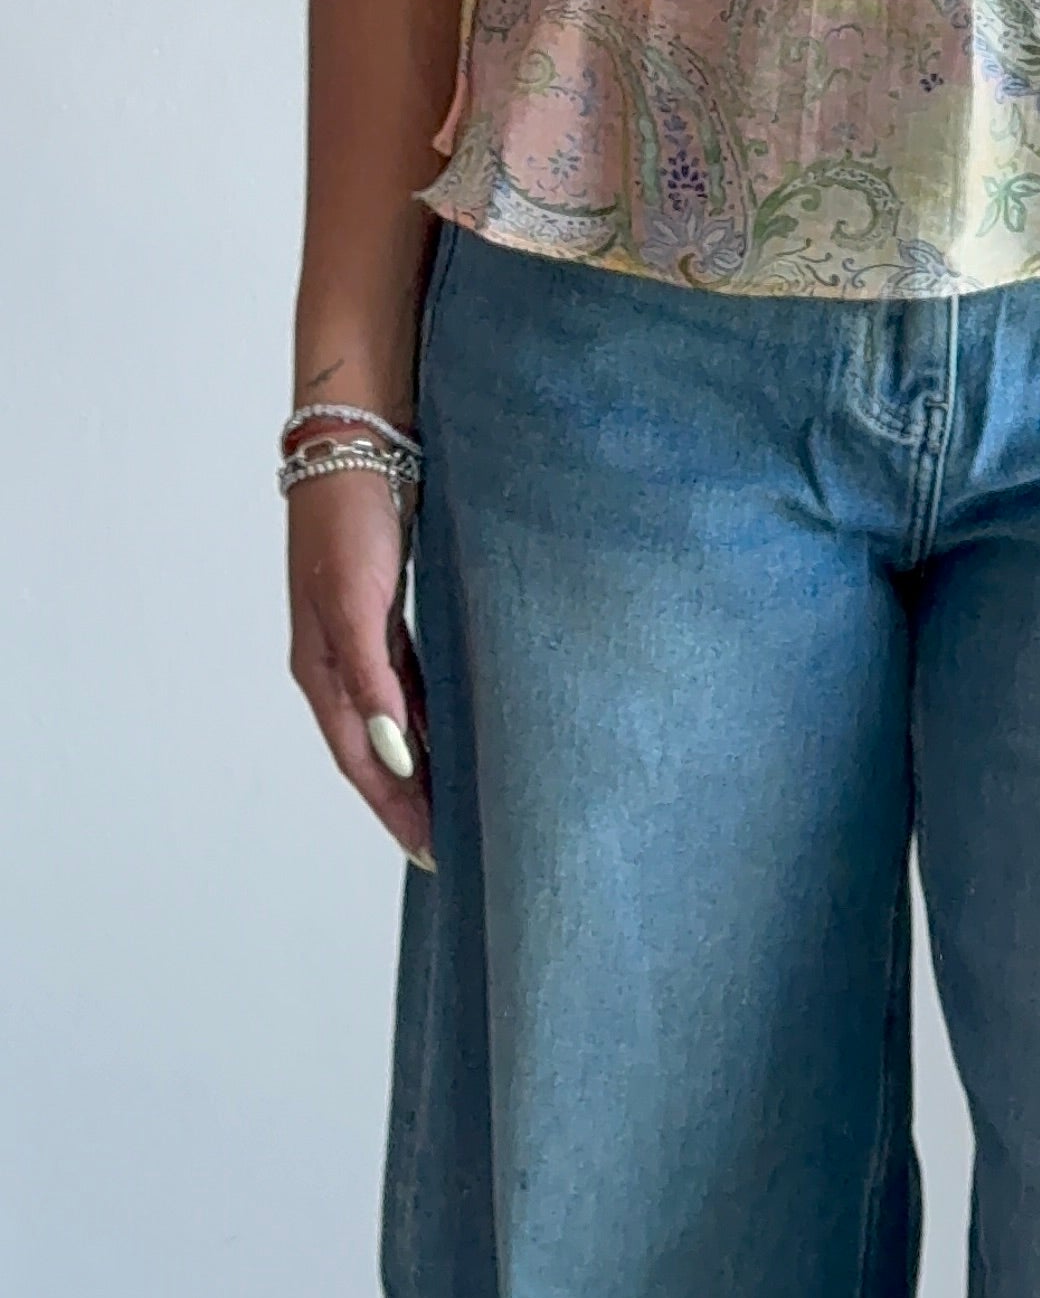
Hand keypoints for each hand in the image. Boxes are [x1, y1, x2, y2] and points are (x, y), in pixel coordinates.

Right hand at [287, 470, 435, 870]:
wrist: (356, 445)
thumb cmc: (348, 520)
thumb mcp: (356, 602)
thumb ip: (371, 680)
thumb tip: (391, 752)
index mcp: (322, 669)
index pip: (361, 760)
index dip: (394, 808)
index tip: (432, 852)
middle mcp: (339, 662)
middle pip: (376, 749)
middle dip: (408, 797)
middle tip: (452, 842)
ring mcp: (362, 637)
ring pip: (396, 718)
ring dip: (423, 760)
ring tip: (459, 800)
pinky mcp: (386, 611)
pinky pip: (412, 681)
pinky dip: (431, 713)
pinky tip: (457, 728)